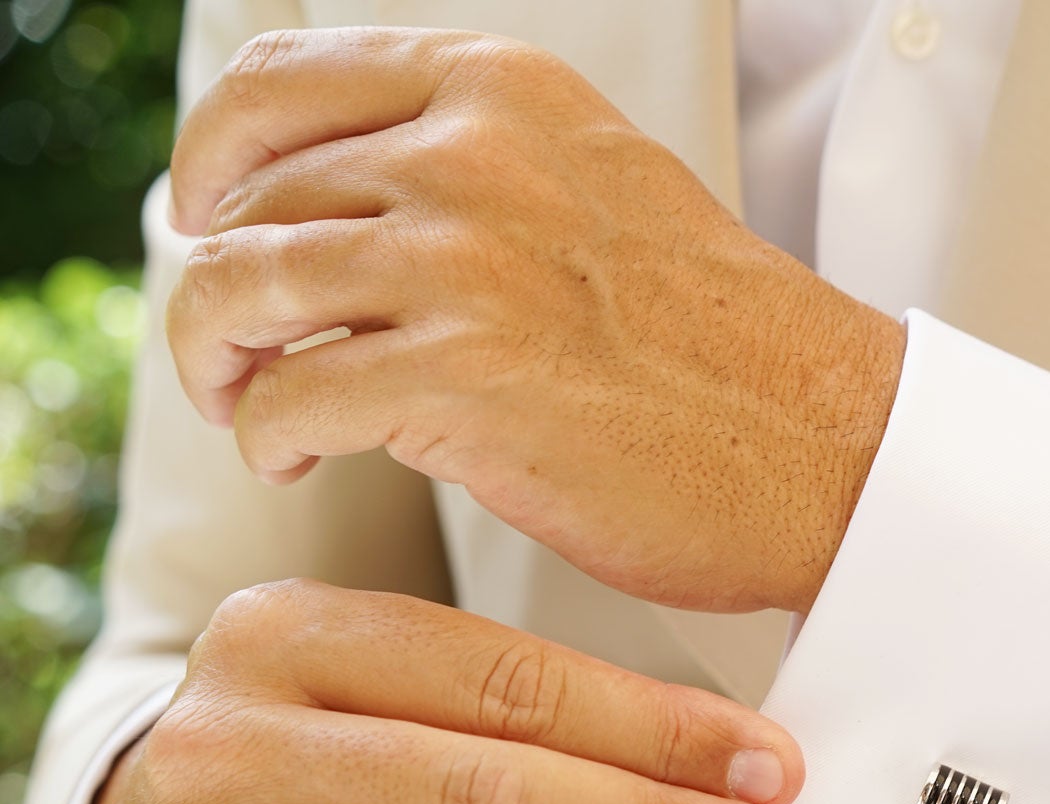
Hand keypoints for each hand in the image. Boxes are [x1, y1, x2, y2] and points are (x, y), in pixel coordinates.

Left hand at [164, 27, 905, 615]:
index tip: (210, 217)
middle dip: (215, 286)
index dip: (215, 156)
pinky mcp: (461, 379)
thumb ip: (477, 169)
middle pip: (246, 197)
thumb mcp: (598, 188)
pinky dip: (268, 437)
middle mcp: (472, 155)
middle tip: (237, 353)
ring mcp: (464, 262)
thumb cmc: (720, 345)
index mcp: (503, 93)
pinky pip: (286, 398)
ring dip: (215, 362)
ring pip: (235, 288)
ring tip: (254, 407)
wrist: (823, 442)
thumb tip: (335, 209)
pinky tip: (301, 459)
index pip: (279, 82)